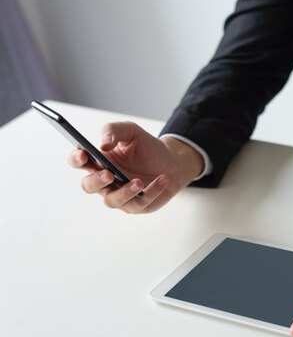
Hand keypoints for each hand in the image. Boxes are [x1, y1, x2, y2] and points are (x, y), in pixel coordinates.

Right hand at [68, 122, 203, 212]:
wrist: (172, 162)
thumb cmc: (147, 148)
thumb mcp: (132, 131)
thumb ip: (115, 130)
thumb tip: (104, 144)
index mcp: (99, 161)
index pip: (78, 161)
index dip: (76, 159)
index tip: (83, 154)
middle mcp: (105, 181)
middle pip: (88, 186)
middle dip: (97, 181)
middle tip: (109, 174)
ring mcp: (119, 195)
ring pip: (112, 201)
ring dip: (125, 192)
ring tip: (139, 182)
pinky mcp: (136, 206)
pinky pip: (139, 203)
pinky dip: (152, 191)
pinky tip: (162, 179)